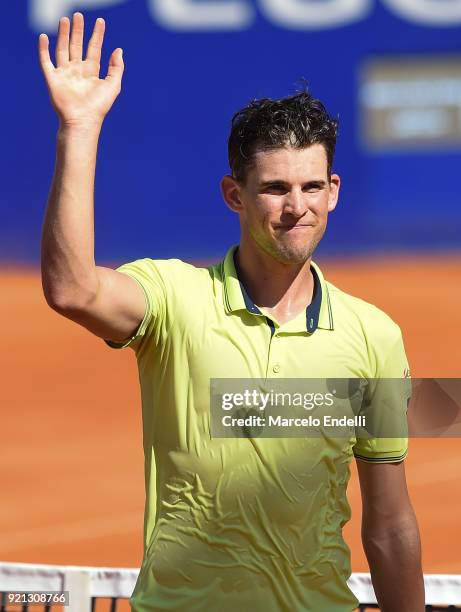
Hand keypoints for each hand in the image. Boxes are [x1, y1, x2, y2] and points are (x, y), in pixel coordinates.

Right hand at [38, 13, 123, 127]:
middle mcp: (77, 71)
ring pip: (63, 49)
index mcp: (91, 72)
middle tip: (79, 15)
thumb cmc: (99, 106)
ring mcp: (64, 74)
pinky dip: (44, 49)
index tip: (100, 22)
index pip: (94, 49)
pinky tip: (45, 37)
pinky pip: (46, 61)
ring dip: (63, 34)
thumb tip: (119, 50)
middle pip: (77, 46)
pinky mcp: (53, 79)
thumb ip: (117, 68)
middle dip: (78, 31)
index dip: (97, 35)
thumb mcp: (113, 86)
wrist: (83, 120)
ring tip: (65, 19)